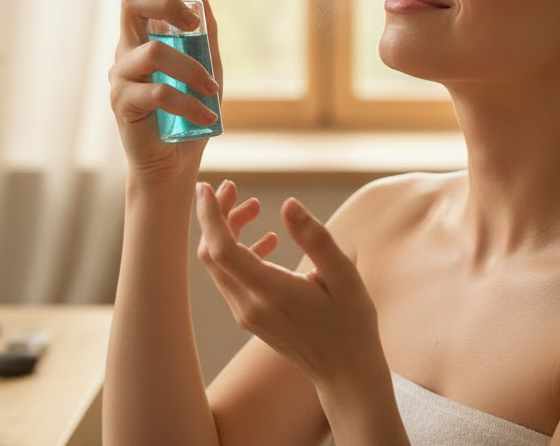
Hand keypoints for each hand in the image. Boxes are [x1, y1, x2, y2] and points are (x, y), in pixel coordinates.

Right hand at [109, 0, 222, 183]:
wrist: (172, 164)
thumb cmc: (188, 112)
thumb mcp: (207, 68)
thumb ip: (205, 34)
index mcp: (147, 31)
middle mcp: (127, 45)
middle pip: (132, 3)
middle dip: (164, 3)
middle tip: (193, 23)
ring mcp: (120, 73)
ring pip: (151, 52)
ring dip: (191, 70)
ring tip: (214, 93)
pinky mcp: (122, 102)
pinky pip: (156, 91)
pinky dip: (188, 102)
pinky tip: (208, 118)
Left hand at [195, 180, 385, 388]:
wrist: (345, 372)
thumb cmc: (351, 323)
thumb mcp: (343, 276)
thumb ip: (314, 238)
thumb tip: (288, 203)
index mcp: (272, 292)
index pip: (223, 249)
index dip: (211, 216)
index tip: (208, 187)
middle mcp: (250, 305)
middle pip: (213, 254)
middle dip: (216, 216)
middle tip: (234, 188)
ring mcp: (246, 314)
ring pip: (219, 266)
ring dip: (227, 232)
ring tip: (255, 207)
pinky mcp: (250, 317)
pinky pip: (231, 278)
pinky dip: (238, 252)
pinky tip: (268, 241)